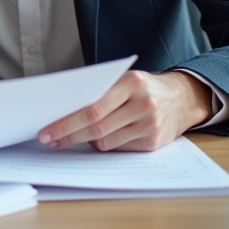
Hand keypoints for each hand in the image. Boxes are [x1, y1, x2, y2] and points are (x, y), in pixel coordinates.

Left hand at [37, 70, 212, 151]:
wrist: (181, 97)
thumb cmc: (141, 87)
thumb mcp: (123, 80)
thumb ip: (99, 92)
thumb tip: (62, 111)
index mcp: (132, 82)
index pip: (93, 108)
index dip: (67, 122)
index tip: (47, 130)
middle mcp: (144, 104)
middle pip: (97, 127)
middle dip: (68, 135)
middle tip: (49, 140)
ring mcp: (150, 125)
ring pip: (106, 141)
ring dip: (85, 141)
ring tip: (71, 137)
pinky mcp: (153, 142)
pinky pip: (118, 148)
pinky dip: (104, 144)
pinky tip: (97, 138)